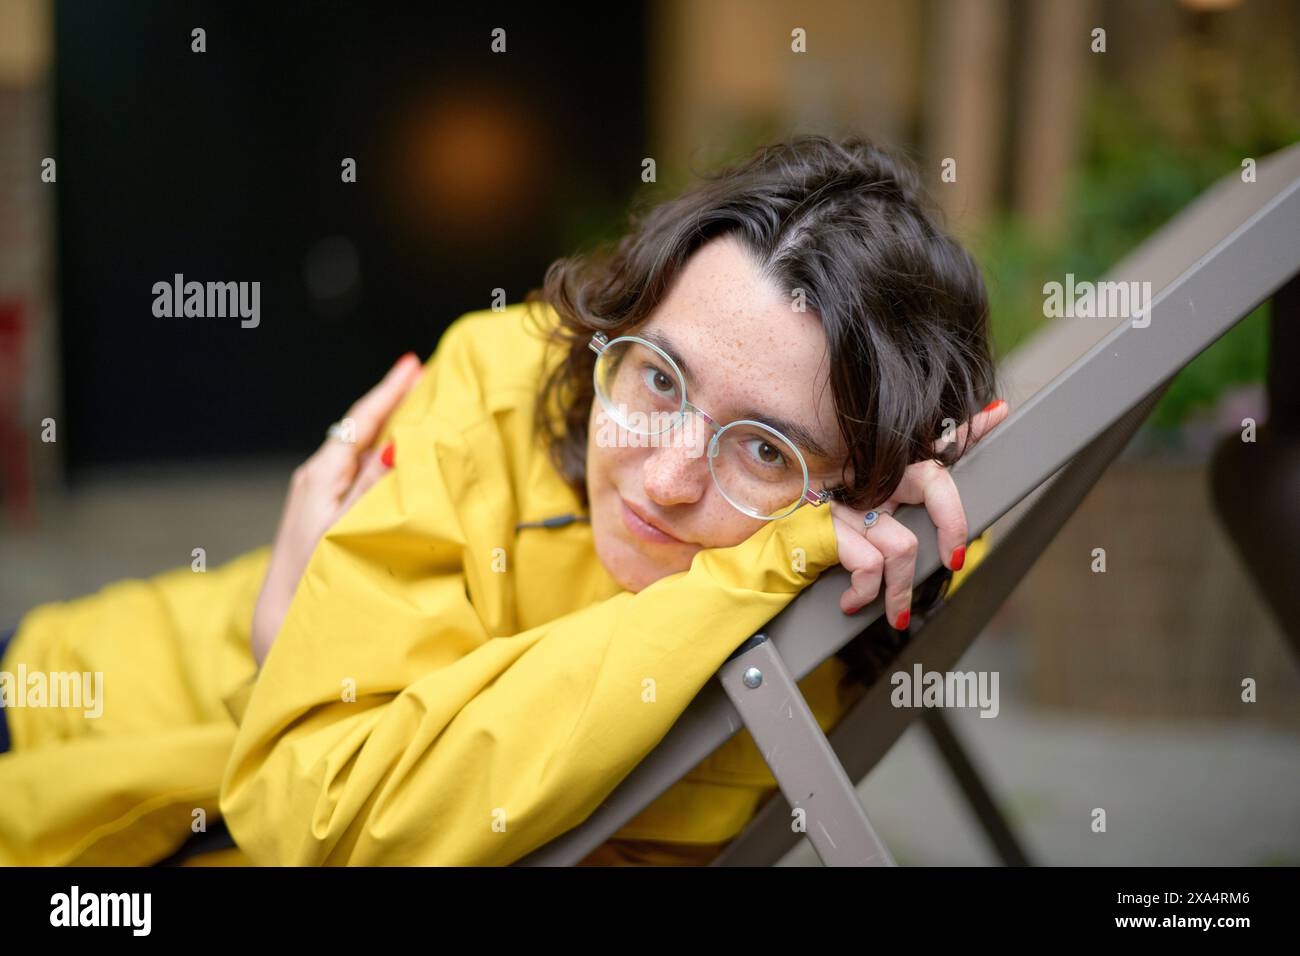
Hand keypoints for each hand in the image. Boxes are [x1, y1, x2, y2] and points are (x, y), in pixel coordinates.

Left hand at [250, 352, 424, 665]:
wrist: (281, 634)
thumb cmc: (313, 585)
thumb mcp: (347, 531)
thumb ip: (373, 489)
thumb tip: (396, 445)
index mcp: (320, 477)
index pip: (362, 422)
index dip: (389, 392)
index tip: (413, 364)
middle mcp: (317, 483)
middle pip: (363, 433)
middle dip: (393, 407)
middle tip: (425, 380)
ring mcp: (320, 504)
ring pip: (363, 457)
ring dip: (391, 435)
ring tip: (420, 415)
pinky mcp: (326, 523)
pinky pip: (361, 479)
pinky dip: (384, 464)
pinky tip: (400, 467)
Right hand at [828, 398, 1009, 628]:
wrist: (763, 561)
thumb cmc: (816, 545)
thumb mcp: (857, 526)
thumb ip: (895, 523)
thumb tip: (932, 529)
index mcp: (877, 472)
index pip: (929, 442)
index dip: (967, 426)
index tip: (997, 416)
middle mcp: (865, 476)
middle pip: (932, 481)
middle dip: (953, 525)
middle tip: (953, 560)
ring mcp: (846, 498)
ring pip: (904, 544)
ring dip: (900, 591)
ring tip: (893, 612)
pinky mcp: (827, 524)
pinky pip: (870, 564)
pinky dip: (866, 593)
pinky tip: (853, 601)